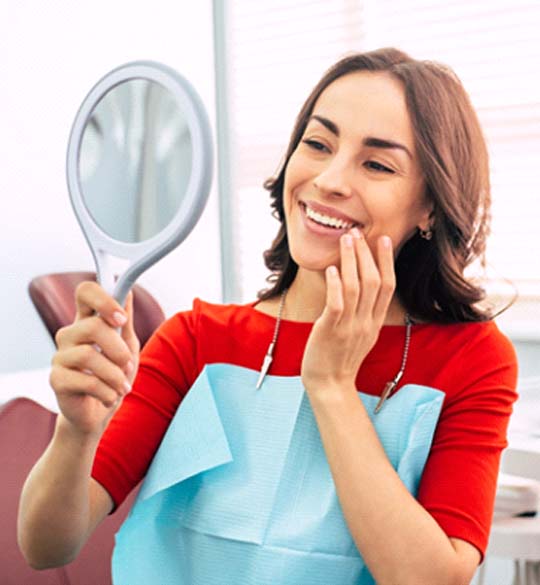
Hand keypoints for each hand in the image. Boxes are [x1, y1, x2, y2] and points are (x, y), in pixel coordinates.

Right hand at [49, 282, 139, 437]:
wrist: (100, 413)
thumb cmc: (114, 375)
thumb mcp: (127, 345)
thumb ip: (125, 321)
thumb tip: (128, 292)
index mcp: (87, 321)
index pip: (85, 292)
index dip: (103, 300)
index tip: (121, 319)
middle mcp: (70, 334)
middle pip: (92, 326)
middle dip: (118, 349)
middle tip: (128, 364)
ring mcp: (60, 356)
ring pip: (89, 356)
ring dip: (115, 375)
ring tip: (123, 386)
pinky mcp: (56, 380)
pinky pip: (86, 381)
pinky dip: (107, 392)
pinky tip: (111, 397)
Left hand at [301, 229, 395, 394]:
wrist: (329, 385)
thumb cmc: (340, 357)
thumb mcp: (361, 333)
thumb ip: (365, 312)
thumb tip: (361, 287)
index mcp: (375, 321)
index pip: (388, 286)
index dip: (387, 261)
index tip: (384, 239)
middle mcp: (366, 322)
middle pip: (373, 281)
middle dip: (367, 254)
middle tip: (358, 232)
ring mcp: (350, 326)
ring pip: (356, 288)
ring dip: (351, 261)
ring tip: (346, 240)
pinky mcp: (331, 330)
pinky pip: (337, 304)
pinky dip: (336, 284)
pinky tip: (333, 268)